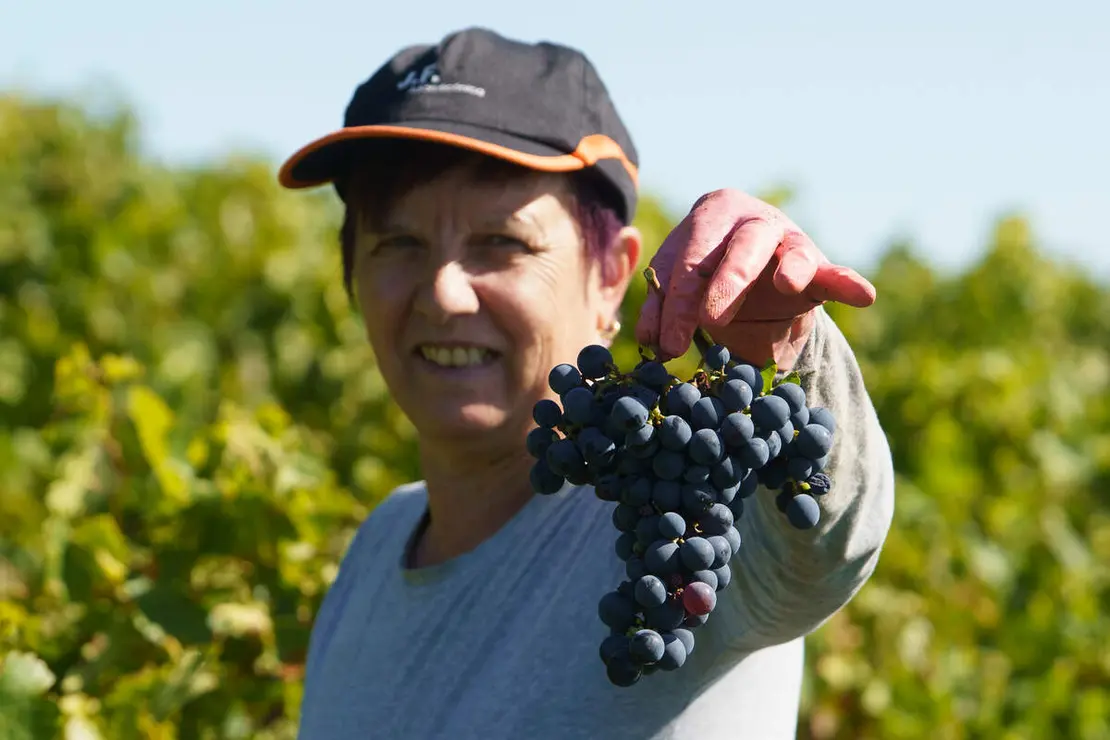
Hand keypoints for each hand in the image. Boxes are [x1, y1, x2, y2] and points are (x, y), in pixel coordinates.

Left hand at [635, 189, 875, 369]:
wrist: (752, 292)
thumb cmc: (706, 283)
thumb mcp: (680, 294)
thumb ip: (663, 312)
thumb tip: (652, 340)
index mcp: (710, 217)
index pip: (690, 258)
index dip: (677, 303)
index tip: (668, 343)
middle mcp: (752, 219)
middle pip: (741, 246)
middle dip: (724, 283)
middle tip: (710, 319)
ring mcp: (790, 240)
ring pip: (792, 250)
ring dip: (790, 269)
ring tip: (788, 285)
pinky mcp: (819, 267)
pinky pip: (835, 274)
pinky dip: (848, 284)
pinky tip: (863, 296)